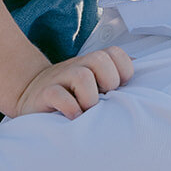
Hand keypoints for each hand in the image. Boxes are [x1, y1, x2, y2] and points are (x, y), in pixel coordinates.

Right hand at [15, 48, 132, 119]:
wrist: (30, 96)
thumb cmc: (71, 94)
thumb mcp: (94, 83)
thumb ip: (114, 74)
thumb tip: (140, 65)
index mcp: (92, 63)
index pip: (116, 54)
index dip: (123, 71)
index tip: (117, 88)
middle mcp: (77, 66)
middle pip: (100, 60)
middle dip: (107, 82)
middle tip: (100, 99)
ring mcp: (59, 78)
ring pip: (82, 76)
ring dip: (89, 98)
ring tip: (86, 110)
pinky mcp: (44, 94)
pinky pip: (59, 95)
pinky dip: (70, 107)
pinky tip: (73, 117)